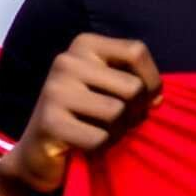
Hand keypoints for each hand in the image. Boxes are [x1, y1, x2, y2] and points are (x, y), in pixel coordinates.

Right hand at [0, 33, 162, 195]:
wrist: (38, 151)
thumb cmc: (85, 114)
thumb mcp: (110, 87)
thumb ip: (138, 83)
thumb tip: (157, 99)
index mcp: (84, 44)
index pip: (136, 51)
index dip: (152, 80)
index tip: (146, 99)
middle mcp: (66, 61)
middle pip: (133, 86)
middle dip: (136, 111)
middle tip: (121, 121)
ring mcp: (55, 91)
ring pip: (118, 112)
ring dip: (119, 131)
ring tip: (104, 131)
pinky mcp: (49, 122)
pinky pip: (100, 138)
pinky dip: (102, 147)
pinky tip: (87, 144)